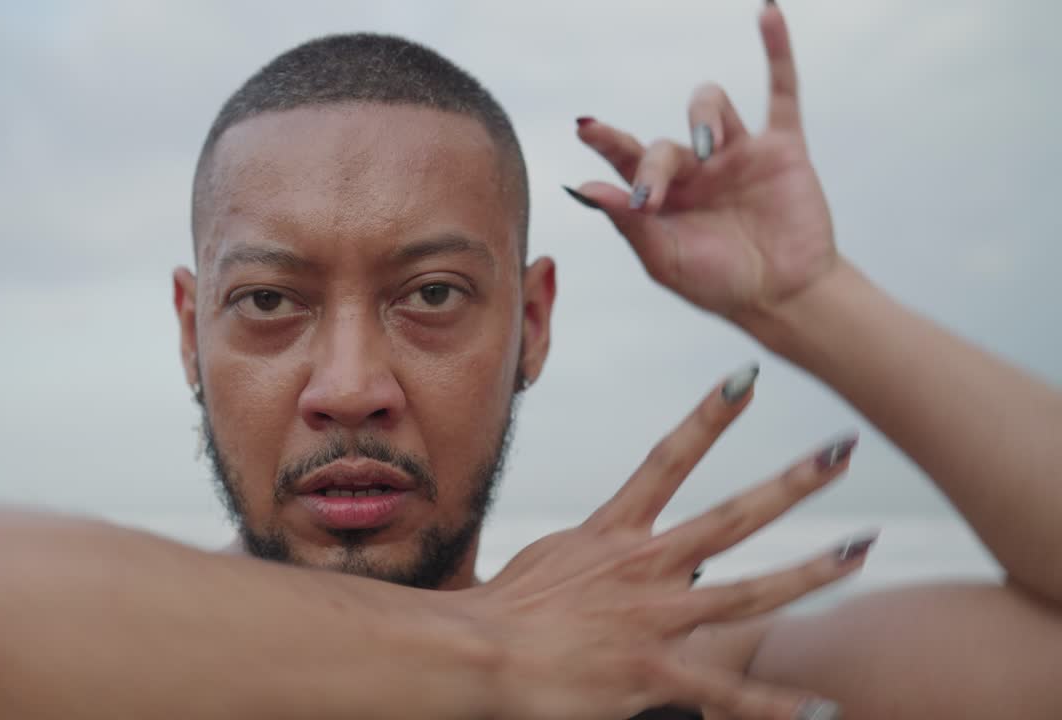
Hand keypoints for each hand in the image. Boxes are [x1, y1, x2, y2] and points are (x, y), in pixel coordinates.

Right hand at [463, 370, 867, 719]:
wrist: (477, 652)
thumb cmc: (501, 609)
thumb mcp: (550, 562)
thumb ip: (593, 555)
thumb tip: (613, 550)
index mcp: (615, 532)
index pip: (668, 460)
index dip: (709, 417)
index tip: (745, 379)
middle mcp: (644, 566)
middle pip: (731, 516)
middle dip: (791, 482)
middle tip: (841, 451)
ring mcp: (653, 618)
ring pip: (747, 592)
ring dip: (809, 572)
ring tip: (859, 551)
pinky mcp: (651, 672)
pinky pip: (725, 693)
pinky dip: (774, 705)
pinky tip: (821, 709)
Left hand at [569, 5, 835, 328]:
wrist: (781, 297)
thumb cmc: (718, 283)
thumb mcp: (664, 259)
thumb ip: (627, 221)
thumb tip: (581, 188)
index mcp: (663, 196)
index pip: (627, 157)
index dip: (606, 140)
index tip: (585, 127)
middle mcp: (696, 169)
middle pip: (665, 142)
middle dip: (656, 167)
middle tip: (656, 198)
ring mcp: (737, 154)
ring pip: (710, 104)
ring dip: (703, 118)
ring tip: (710, 149)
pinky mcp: (781, 149)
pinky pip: (781, 92)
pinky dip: (777, 51)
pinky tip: (768, 13)